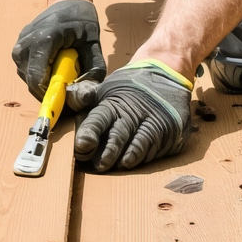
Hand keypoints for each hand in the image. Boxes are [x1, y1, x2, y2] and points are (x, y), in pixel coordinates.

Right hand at [12, 0, 105, 100]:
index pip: (36, 77)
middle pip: (30, 80)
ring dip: (42, 82)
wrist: (67, 1)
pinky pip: (25, 70)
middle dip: (47, 89)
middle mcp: (26, 41)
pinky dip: (38, 74)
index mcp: (44, 38)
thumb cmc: (82, 20)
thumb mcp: (93, 44)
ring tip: (61, 73)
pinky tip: (53, 67)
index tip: (64, 100)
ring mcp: (19, 43)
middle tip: (67, 87)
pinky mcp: (18, 47)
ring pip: (26, 76)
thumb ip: (92, 71)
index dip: (48, 94)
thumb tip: (83, 97)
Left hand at [70, 60, 192, 170]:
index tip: (82, 145)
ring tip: (116, 167)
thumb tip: (72, 100)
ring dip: (126, 157)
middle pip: (119, 134)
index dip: (90, 131)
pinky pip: (155, 146)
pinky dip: (143, 156)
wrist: (165, 74)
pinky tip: (134, 162)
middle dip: (108, 151)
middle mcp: (134, 111)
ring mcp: (153, 120)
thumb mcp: (105, 88)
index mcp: (113, 101)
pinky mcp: (169, 129)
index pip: (100, 117)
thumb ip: (85, 97)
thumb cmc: (127, 88)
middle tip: (98, 166)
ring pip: (138, 143)